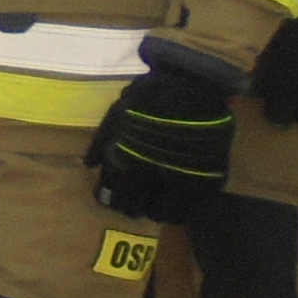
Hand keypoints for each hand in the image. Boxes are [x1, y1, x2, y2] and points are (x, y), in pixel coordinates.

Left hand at [86, 56, 238, 222]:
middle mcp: (151, 176)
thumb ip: (102, 142)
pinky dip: (186, 206)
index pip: (114, 197)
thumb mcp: (118, 113)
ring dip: (160, 210)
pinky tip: (182, 200)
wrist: (193, 84)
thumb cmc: (150, 95)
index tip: (117, 199)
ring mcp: (181, 179)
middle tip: (138, 203)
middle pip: (137, 209)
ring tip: (160, 203)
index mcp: (126, 161)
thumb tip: (89, 166)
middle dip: (134, 208)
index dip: (114, 201)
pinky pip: (195, 204)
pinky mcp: (208, 177)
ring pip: (166, 213)